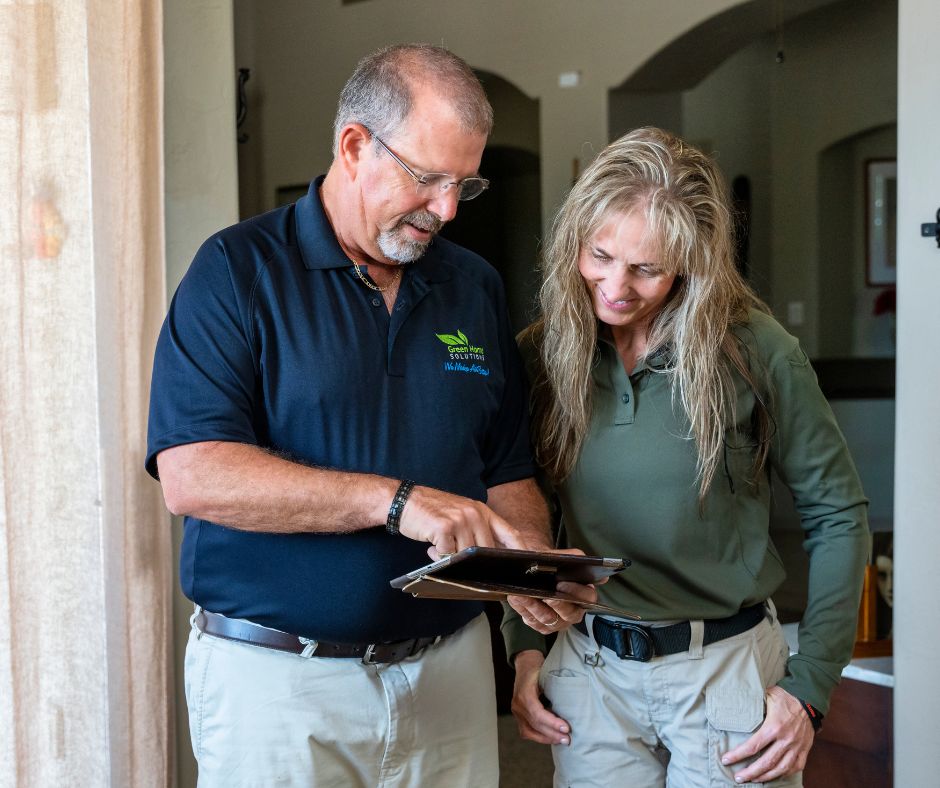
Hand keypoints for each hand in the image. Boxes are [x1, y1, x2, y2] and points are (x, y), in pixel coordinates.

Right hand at [397, 484, 525, 556]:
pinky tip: (430, 545)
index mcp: (483, 511)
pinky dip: (438, 555)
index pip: (510, 533)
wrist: (405, 500)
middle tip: (461, 563)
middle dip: (477, 564)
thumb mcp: (462, 514)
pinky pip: (447, 555)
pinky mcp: (444, 527)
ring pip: (467, 555)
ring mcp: (460, 519)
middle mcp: (475, 514)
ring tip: (439, 546)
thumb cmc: (433, 511)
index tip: (526, 566)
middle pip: (487, 550)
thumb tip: (492, 557)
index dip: (520, 551)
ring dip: (452, 558)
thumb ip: (478, 531)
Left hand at [506, 548, 599, 633]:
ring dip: (533, 606)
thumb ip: (571, 556)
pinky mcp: (542, 626)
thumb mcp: (562, 556)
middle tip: (545, 595)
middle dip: (556, 604)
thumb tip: (572, 560)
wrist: (536, 570)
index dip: (576, 592)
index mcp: (584, 594)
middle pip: (569, 614)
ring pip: (547, 618)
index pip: (588, 597)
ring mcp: (559, 621)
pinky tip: (515, 598)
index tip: (560, 583)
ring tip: (521, 594)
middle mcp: (574, 611)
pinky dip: (523, 609)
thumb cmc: (551, 563)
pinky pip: (533, 621)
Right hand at [511, 650, 570, 744]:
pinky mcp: (518, 716)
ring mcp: (516, 711)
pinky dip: (539, 736)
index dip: (552, 723)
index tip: (566, 728)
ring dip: (546, 738)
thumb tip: (573, 704)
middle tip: (568, 738)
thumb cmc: (539, 668)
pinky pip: (526, 731)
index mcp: (524, 694)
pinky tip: (551, 737)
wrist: (525, 664)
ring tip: (561, 740)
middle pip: (534, 725)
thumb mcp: (547, 674)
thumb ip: (556, 688)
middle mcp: (518, 704)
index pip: (537, 713)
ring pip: (528, 732)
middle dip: (552, 734)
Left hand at [720, 686, 814, 782]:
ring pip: (780, 769)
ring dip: (765, 777)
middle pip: (766, 763)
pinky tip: (774, 775)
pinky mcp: (805, 750)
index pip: (752, 746)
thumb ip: (754, 704)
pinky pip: (795, 767)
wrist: (809, 699)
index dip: (738, 755)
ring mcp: (796, 747)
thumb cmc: (785, 696)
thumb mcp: (767, 696)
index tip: (726, 760)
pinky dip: (784, 773)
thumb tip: (736, 705)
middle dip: (750, 772)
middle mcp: (785, 740)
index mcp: (774, 727)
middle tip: (738, 778)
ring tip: (753, 780)